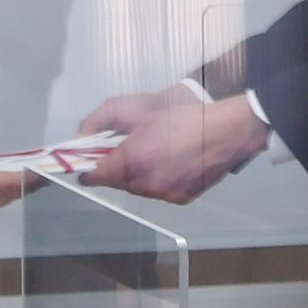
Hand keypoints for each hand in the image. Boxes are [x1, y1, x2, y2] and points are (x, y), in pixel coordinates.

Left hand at [78, 88, 268, 204]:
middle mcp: (145, 184)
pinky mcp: (179, 200)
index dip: (86, 170)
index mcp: (133, 160)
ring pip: (137, 188)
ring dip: (137, 175)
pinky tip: (172, 163)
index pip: (94, 177)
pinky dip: (157, 180)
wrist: (227, 131)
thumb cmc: (183, 115)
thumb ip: (101, 120)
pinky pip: (158, 192)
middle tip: (128, 148)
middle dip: (116, 168)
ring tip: (155, 153)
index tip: (85, 164)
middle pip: (116, 182)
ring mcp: (163, 194)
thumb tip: (80, 137)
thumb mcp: (138, 107)